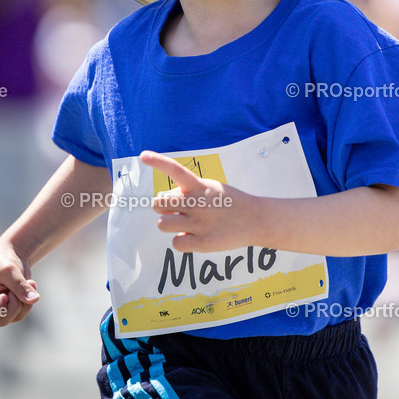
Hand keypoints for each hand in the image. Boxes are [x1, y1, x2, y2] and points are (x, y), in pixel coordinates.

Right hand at [0, 241, 39, 326]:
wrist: (12, 255)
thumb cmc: (4, 261)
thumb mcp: (11, 271)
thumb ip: (20, 286)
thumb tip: (34, 299)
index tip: (5, 295)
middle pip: (1, 320)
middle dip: (15, 306)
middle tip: (17, 289)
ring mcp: (0, 309)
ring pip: (14, 318)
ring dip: (25, 302)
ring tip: (29, 283)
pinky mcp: (11, 308)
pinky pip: (22, 312)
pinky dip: (29, 301)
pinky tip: (30, 285)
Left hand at [143, 150, 257, 252]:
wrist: (256, 220)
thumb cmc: (230, 203)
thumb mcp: (212, 188)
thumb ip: (189, 192)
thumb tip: (166, 203)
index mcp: (200, 186)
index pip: (176, 170)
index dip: (158, 162)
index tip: (143, 156)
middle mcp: (197, 203)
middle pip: (158, 204)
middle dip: (163, 208)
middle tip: (177, 211)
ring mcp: (199, 223)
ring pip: (162, 224)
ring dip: (170, 224)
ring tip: (186, 224)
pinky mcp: (202, 243)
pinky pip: (176, 243)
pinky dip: (183, 241)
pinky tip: (195, 237)